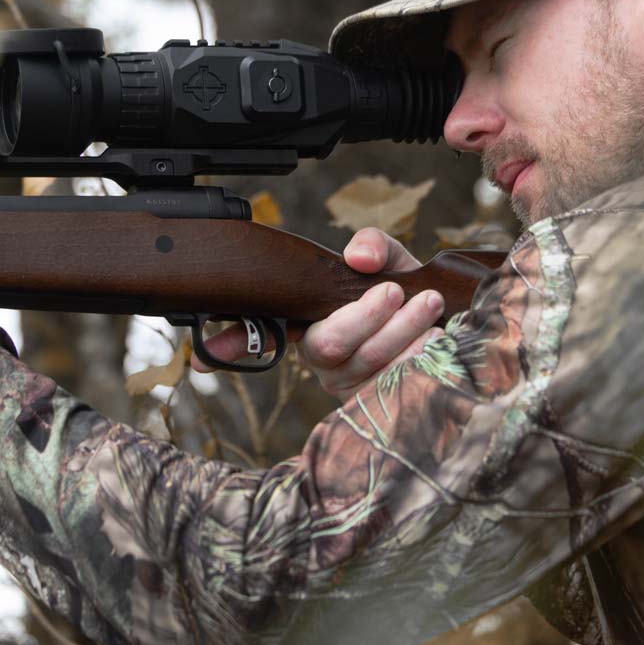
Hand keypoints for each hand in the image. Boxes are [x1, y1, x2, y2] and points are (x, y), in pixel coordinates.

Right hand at [192, 228, 443, 402]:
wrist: (439, 314)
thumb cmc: (398, 285)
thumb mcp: (383, 257)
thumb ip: (372, 245)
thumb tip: (359, 257)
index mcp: (305, 320)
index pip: (258, 335)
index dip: (231, 347)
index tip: (204, 361)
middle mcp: (319, 354)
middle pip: (327, 345)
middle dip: (362, 317)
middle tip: (391, 290)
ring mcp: (349, 381)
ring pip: (367, 362)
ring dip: (401, 329)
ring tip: (428, 301)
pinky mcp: (380, 400)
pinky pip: (397, 380)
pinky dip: (420, 351)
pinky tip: (436, 333)